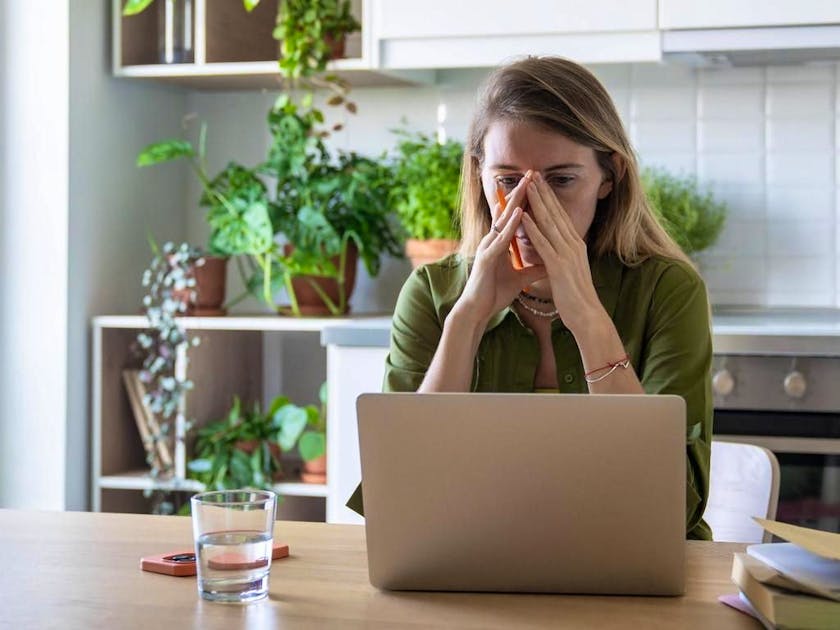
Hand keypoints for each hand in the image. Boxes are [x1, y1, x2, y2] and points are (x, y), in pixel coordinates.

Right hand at [456, 178, 545, 323]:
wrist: (477, 311)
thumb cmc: (494, 294)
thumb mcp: (520, 279)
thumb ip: (533, 269)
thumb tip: (549, 263)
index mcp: (499, 244)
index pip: (514, 218)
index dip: (525, 201)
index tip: (537, 185)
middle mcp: (492, 241)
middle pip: (508, 212)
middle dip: (521, 192)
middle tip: (532, 172)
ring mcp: (488, 247)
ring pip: (504, 220)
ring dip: (516, 201)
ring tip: (528, 183)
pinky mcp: (487, 257)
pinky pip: (501, 238)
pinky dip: (511, 225)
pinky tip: (520, 212)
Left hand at [521, 172, 604, 332]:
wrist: (587, 315)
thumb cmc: (576, 297)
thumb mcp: (570, 271)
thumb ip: (562, 257)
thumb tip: (554, 250)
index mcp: (575, 245)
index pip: (560, 216)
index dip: (549, 198)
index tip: (540, 182)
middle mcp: (574, 244)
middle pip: (556, 213)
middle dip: (543, 192)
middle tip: (532, 173)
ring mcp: (568, 254)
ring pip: (549, 223)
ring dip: (537, 203)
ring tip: (526, 186)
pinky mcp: (559, 266)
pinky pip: (543, 243)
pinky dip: (533, 229)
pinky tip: (524, 217)